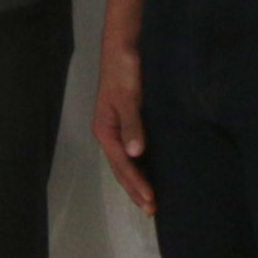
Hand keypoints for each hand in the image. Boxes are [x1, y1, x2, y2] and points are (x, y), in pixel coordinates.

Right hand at [93, 41, 152, 212]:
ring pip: (127, 163)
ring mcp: (119, 129)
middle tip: (152, 211)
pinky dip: (141, 167)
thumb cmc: (124, 72)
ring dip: (137, 182)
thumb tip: (135, 155)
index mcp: (105, 130)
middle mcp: (110, 133)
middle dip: (135, 190)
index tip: (151, 201)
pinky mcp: (129, 122)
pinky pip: (134, 152)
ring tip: (149, 201)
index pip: (123, 165)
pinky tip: (150, 172)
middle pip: (122, 169)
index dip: (137, 184)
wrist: (125, 47)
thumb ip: (132, 125)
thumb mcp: (127, 98)